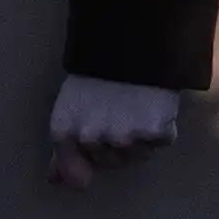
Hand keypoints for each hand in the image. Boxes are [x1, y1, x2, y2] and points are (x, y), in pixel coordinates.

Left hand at [48, 76, 178, 188]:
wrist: (129, 38)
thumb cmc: (96, 70)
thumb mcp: (70, 104)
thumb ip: (64, 147)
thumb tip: (56, 180)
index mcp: (64, 131)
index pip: (76, 173)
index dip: (89, 155)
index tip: (97, 130)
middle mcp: (92, 138)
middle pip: (111, 162)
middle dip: (116, 142)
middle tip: (117, 108)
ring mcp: (124, 137)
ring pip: (138, 154)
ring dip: (141, 136)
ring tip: (135, 102)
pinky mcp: (155, 131)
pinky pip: (162, 140)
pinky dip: (162, 126)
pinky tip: (152, 102)